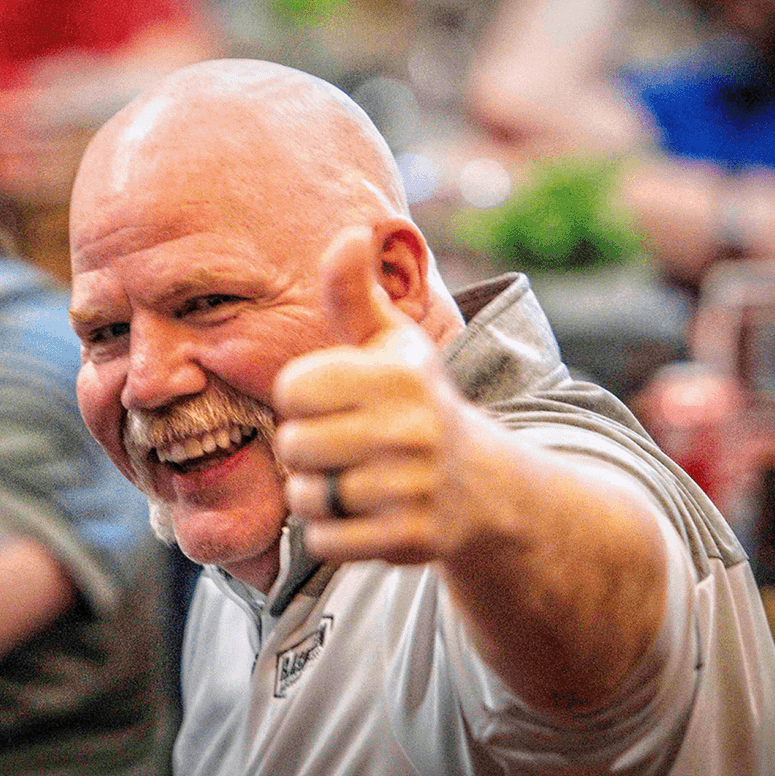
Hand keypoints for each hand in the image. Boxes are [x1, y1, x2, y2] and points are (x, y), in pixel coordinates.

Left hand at [273, 226, 473, 564]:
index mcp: (397, 374)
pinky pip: (324, 542)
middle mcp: (410, 429)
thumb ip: (354, 293)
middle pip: (293, 446)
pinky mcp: (411, 540)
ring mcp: (413, 488)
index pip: (293, 390)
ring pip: (306, 497)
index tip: (334, 399)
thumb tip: (347, 233)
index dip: (302, 397)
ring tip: (351, 480)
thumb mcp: (389, 342)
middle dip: (305, 450)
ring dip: (316, 494)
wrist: (482, 485)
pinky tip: (363, 515)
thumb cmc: (413, 400)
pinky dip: (332, 534)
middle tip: (341, 445)